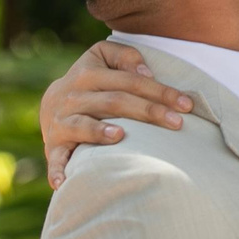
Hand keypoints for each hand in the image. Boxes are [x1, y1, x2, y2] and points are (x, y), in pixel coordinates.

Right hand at [37, 40, 192, 186]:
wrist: (51, 105)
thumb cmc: (90, 82)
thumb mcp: (102, 58)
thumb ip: (125, 57)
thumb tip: (146, 72)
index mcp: (87, 73)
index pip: (130, 81)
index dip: (159, 90)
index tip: (186, 104)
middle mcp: (72, 96)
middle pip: (114, 102)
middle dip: (148, 111)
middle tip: (178, 123)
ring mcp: (60, 122)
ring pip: (83, 125)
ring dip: (99, 132)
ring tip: (122, 135)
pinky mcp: (54, 145)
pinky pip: (55, 158)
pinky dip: (58, 170)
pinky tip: (65, 181)